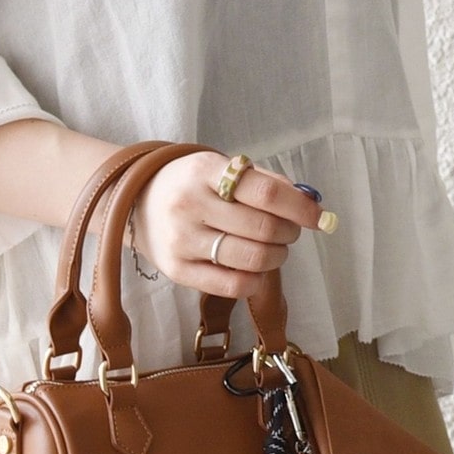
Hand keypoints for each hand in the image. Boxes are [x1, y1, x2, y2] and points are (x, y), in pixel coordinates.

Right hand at [128, 151, 330, 299]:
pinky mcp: (178, 270)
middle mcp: (190, 204)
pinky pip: (233, 285)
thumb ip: (264, 182)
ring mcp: (182, 240)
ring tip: (273, 248)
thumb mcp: (221, 168)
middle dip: (289, 232)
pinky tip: (257, 270)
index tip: (318, 217)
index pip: (265, 192)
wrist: (136, 202)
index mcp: (204, 171)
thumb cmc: (191, 184)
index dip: (300, 207)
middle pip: (263, 228)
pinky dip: (257, 280)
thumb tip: (308, 203)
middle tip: (289, 231)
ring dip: (277, 256)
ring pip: (252, 258)